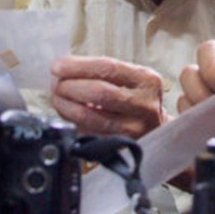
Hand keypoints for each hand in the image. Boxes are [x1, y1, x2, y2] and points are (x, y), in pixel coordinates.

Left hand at [50, 55, 167, 138]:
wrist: (157, 129)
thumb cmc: (137, 99)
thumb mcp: (131, 78)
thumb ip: (102, 71)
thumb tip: (64, 70)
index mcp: (147, 80)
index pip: (108, 68)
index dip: (78, 66)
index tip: (57, 67)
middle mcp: (144, 104)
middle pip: (98, 92)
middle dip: (69, 87)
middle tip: (56, 85)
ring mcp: (134, 129)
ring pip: (90, 116)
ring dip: (66, 106)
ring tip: (58, 98)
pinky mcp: (120, 146)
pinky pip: (88, 133)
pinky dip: (72, 123)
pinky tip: (68, 115)